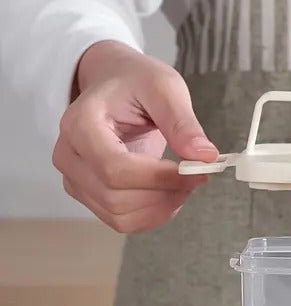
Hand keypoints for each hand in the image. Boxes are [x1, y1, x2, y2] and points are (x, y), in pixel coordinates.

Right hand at [53, 41, 217, 232]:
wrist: (114, 86)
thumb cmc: (135, 83)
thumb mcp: (164, 88)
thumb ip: (183, 122)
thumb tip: (205, 156)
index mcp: (80, 124)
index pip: (115, 169)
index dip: (160, 178)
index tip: (196, 171)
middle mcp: (69, 156)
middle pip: (117, 197)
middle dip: (165, 194)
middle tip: (196, 176)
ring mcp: (76, 180)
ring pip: (121, 216)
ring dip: (162, 207)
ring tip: (183, 184)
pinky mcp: (90, 196)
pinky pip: (123, 221)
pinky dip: (153, 215)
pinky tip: (169, 194)